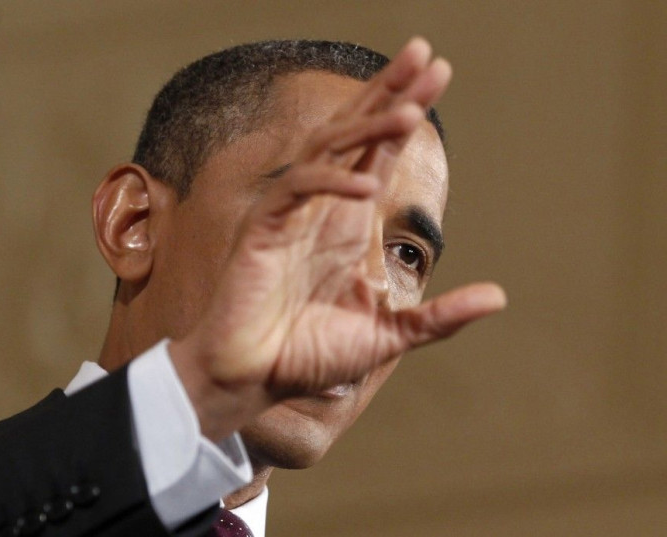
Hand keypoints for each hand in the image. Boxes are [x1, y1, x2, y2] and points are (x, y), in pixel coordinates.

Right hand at [172, 38, 505, 436]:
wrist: (255, 378)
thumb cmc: (309, 355)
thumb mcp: (387, 333)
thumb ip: (439, 315)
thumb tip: (499, 296)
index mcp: (347, 223)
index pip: (378, 153)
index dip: (404, 112)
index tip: (436, 75)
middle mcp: (321, 208)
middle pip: (356, 132)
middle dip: (389, 92)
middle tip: (425, 53)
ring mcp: (291, 214)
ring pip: (328, 149)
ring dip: (367, 127)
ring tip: (411, 110)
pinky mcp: (263, 229)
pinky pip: (297, 190)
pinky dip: (330, 184)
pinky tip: (367, 187)